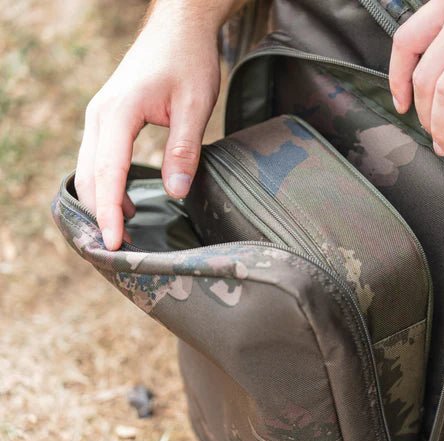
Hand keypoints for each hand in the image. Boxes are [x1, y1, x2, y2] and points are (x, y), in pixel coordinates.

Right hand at [75, 1, 231, 250]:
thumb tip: (176, 191)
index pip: (108, 173)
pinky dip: (107, 186)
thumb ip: (184, 148)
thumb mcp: (195, 105)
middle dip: (101, 214)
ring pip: (89, 169)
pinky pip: (98, 159)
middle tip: (120, 250)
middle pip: (89, 176)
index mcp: (118, 113)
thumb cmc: (188, 60)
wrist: (178, 28)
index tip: (115, 243)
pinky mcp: (108, 118)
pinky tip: (128, 204)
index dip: (110, 212)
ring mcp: (100, 116)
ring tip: (124, 233)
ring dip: (102, 202)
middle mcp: (100, 115)